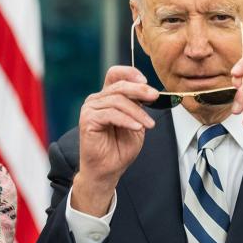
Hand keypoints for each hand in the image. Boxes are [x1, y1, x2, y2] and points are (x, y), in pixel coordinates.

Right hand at [73, 66, 156, 215]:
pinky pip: (111, 114)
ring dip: (137, 112)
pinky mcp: (87, 120)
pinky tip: (137, 127)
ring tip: (148, 124)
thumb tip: (149, 92)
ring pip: (117, 101)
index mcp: (107, 97)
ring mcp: (90, 109)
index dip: (130, 73)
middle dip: (140, 90)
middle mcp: (97, 100)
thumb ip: (138, 106)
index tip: (146, 82)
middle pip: (119, 86)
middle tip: (154, 96)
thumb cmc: (119, 148)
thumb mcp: (136, 122)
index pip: (115, 74)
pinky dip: (127, 120)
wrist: (108, 169)